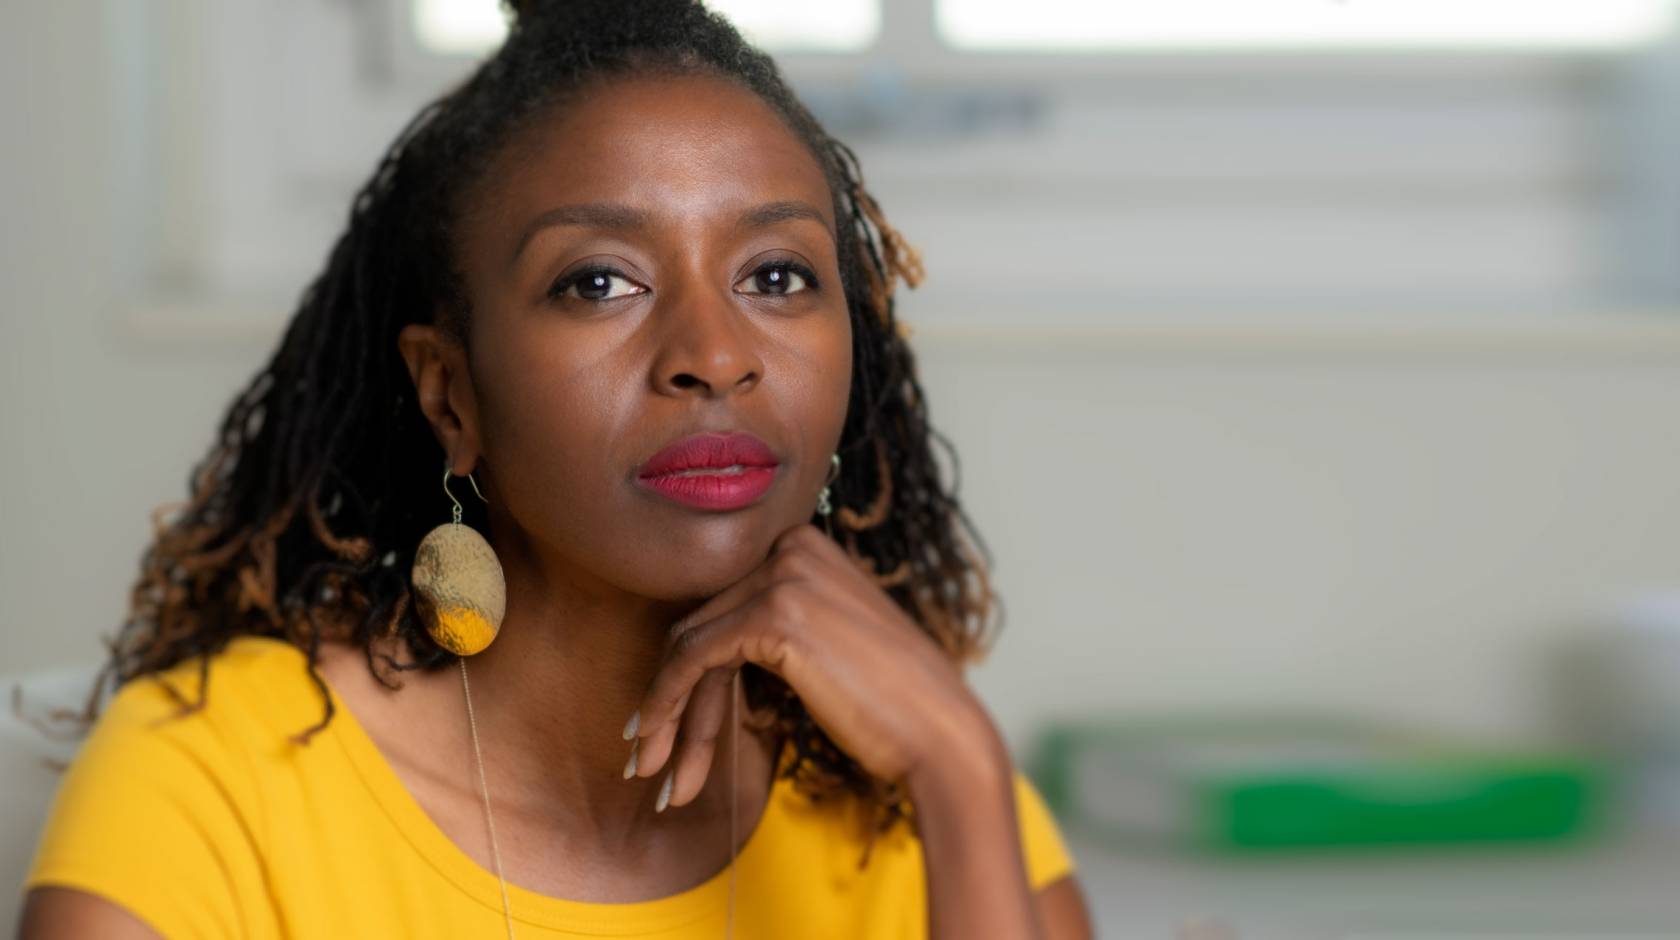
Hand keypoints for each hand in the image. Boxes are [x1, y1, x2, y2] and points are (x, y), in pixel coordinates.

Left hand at [625, 522, 995, 808]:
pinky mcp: (773, 615)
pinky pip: (693, 658)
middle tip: (645, 760)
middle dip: (669, 701)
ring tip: (650, 773)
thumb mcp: (826, 648)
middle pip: (701, 626)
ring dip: (665, 716)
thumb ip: (772, 634)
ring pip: (690, 646)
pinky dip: (667, 704)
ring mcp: (783, 576)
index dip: (682, 671)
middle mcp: (791, 548)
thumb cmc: (891, 704)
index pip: (721, 607)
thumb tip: (698, 657)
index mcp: (806, 546)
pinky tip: (660, 751)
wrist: (940, 731)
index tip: (657, 726)